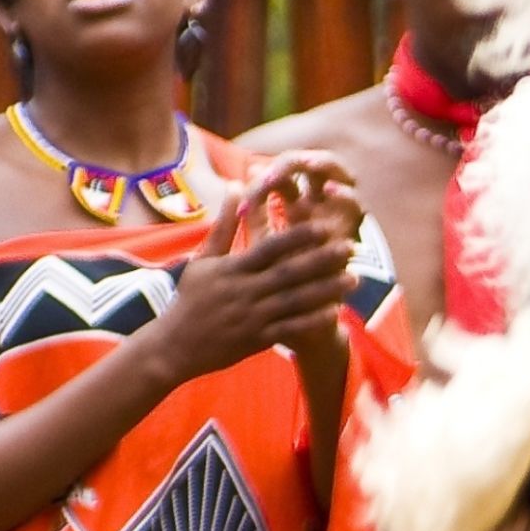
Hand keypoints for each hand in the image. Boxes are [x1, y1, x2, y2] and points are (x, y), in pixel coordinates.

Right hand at [150, 171, 361, 382]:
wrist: (175, 345)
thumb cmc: (191, 297)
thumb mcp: (203, 258)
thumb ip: (223, 223)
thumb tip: (235, 185)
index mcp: (232, 268)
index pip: (269, 248)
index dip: (297, 236)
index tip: (323, 226)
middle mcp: (245, 291)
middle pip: (290, 273)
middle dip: (322, 260)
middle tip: (350, 247)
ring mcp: (253, 317)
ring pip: (296, 301)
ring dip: (327, 290)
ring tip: (354, 278)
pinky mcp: (258, 340)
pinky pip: (290, 329)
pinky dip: (312, 320)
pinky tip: (335, 311)